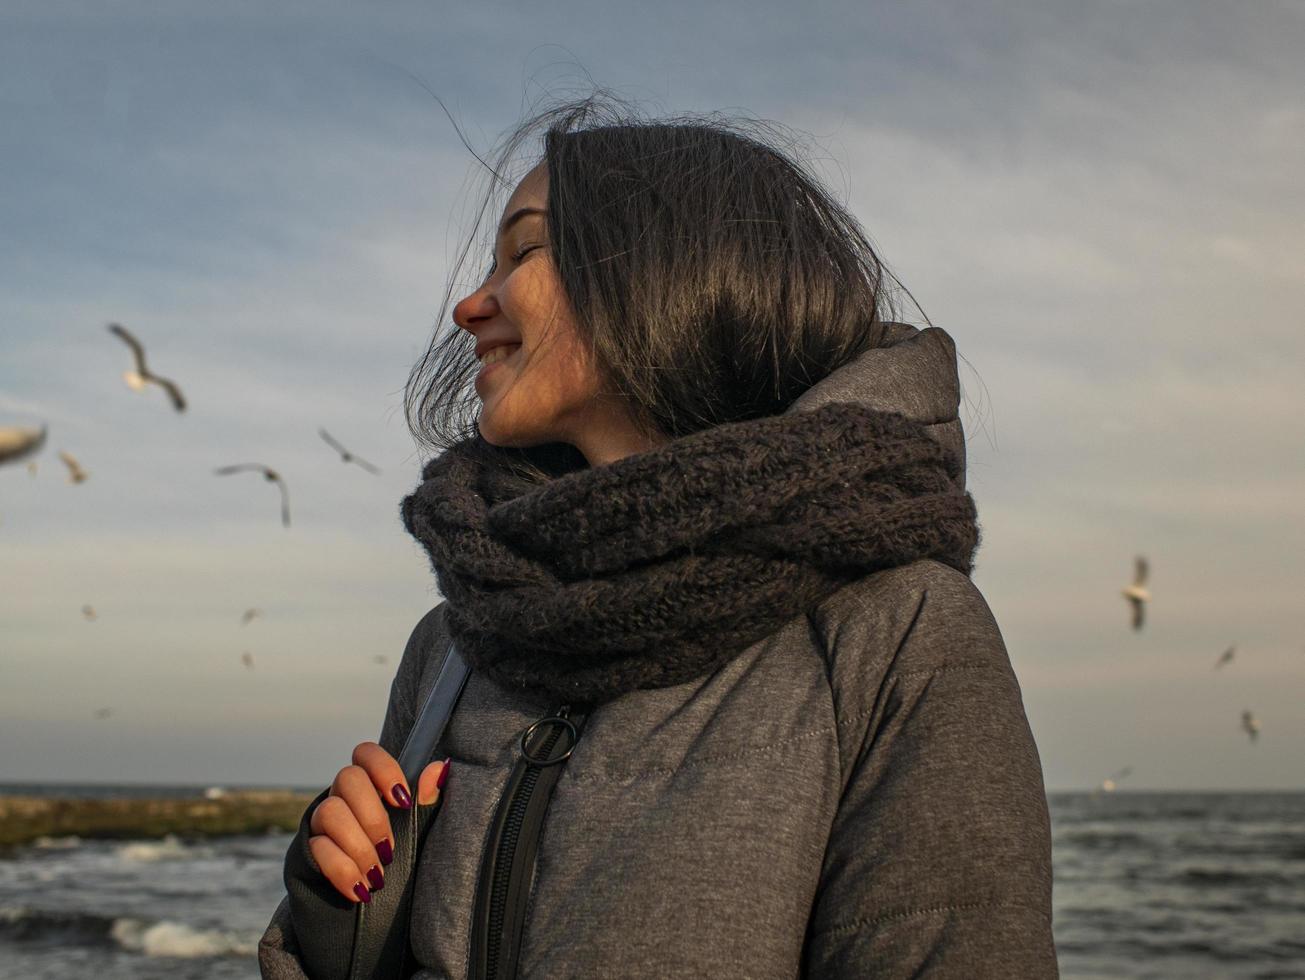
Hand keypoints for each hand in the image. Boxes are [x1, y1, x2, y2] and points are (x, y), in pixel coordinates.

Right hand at [307, 742, 448, 903]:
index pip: (366, 753)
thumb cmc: (399, 858)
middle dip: (373, 816)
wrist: (368, 912)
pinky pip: (317, 848)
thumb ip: (427, 801)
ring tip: (378, 876)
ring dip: (358, 847)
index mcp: (371, 785)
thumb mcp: (418, 830)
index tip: (404, 801)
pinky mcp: (308, 851)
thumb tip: (440, 768)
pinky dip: (342, 871)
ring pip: (329, 812)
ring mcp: (321, 821)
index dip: (384, 769)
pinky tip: (361, 890)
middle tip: (390, 850)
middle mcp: (343, 796)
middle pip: (347, 778)